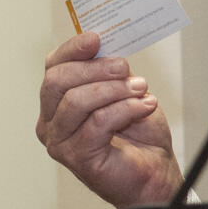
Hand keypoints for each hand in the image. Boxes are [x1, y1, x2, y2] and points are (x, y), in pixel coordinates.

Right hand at [36, 31, 184, 208]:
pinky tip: (144, 106)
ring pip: (76, 101)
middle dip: (95, 69)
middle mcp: (51, 121)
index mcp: (58, 100)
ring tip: (140, 89)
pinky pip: (97, 122)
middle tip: (124, 67)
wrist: (155, 170)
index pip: (54, 66)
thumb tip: (108, 44)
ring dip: (113, 90)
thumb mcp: (125, 90)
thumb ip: (111, 70)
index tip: (96, 38)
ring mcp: (60, 141)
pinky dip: (125, 109)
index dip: (73, 49)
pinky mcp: (77, 157)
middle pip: (57, 81)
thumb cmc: (138, 133)